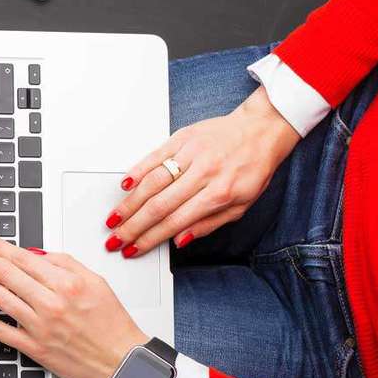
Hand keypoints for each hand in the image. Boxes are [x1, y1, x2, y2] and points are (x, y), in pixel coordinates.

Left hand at [0, 236, 146, 377]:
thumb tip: (34, 254)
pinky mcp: (33, 347)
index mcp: (66, 284)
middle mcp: (51, 303)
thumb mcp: (95, 281)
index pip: (23, 258)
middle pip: (6, 274)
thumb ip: (64, 263)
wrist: (121, 360)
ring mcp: (39, 326)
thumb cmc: (111, 323)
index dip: (0, 247)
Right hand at [105, 85, 300, 255]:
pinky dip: (137, 171)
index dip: (150, 239)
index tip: (133, 248)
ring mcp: (191, 154)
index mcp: (219, 194)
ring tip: (114, 218)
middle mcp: (204, 173)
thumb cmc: (254, 167)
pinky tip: (124, 185)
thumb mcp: (242, 205)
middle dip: (132, 226)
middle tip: (115, 238)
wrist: (263, 129)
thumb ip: (210, 224)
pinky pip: (154, 156)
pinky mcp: (183, 137)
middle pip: (158, 205)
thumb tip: (180, 239)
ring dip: (129, 203)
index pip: (175, 222)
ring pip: (152, 182)